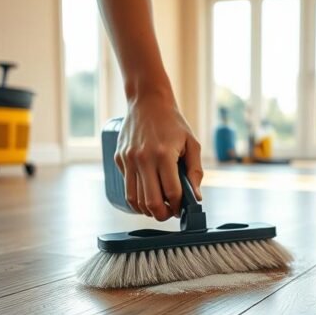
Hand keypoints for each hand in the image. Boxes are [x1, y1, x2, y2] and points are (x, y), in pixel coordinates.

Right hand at [114, 93, 202, 220]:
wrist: (147, 100)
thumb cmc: (172, 121)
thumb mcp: (191, 143)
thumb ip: (195, 171)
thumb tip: (196, 197)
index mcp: (164, 155)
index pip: (171, 193)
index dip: (178, 206)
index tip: (181, 208)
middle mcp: (143, 159)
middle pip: (150, 202)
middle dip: (162, 214)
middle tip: (169, 213)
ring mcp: (129, 159)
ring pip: (134, 199)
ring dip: (147, 209)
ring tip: (158, 206)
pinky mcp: (119, 158)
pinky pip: (127, 186)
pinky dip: (136, 196)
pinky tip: (147, 192)